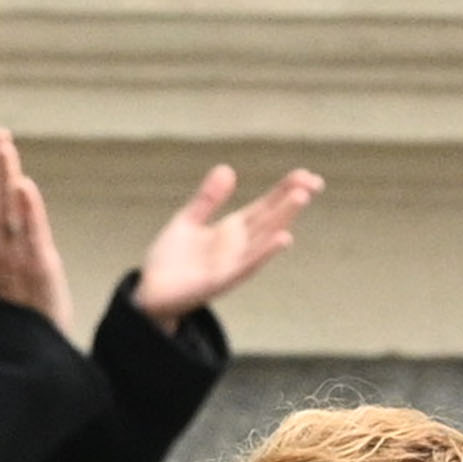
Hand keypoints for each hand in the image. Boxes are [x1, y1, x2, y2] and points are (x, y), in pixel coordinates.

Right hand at [0, 128, 76, 337]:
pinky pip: (31, 234)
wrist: (32, 344)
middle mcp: (0, 249)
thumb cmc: (19, 307)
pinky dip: (27, 209)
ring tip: (6, 149)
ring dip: (6, 178)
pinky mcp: (39, 266)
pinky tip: (23, 185)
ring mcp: (18, 257)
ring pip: (9, 210)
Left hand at [129, 162, 317, 329]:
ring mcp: (232, 264)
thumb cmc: (170, 260)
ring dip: (283, 219)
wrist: (149, 293)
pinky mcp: (220, 281)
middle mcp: (239, 246)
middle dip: (291, 201)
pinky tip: (284, 238)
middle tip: (314, 181)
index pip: (265, 206)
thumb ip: (207, 199)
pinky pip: (247, 265)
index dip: (284, 190)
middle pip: (270, 219)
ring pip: (264, 238)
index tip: (306, 174)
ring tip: (301, 197)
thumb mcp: (187, 221)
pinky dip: (264, 252)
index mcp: (232, 230)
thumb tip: (227, 168)